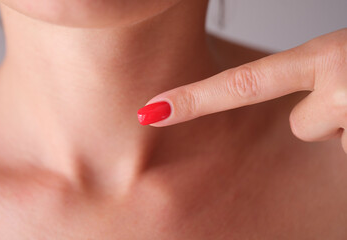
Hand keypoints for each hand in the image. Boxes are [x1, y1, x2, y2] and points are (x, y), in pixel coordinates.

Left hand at [137, 28, 346, 152]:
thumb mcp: (346, 52)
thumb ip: (312, 73)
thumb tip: (298, 113)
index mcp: (321, 55)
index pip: (243, 85)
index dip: (194, 101)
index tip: (152, 111)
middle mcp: (336, 85)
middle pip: (297, 125)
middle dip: (318, 120)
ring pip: (326, 136)